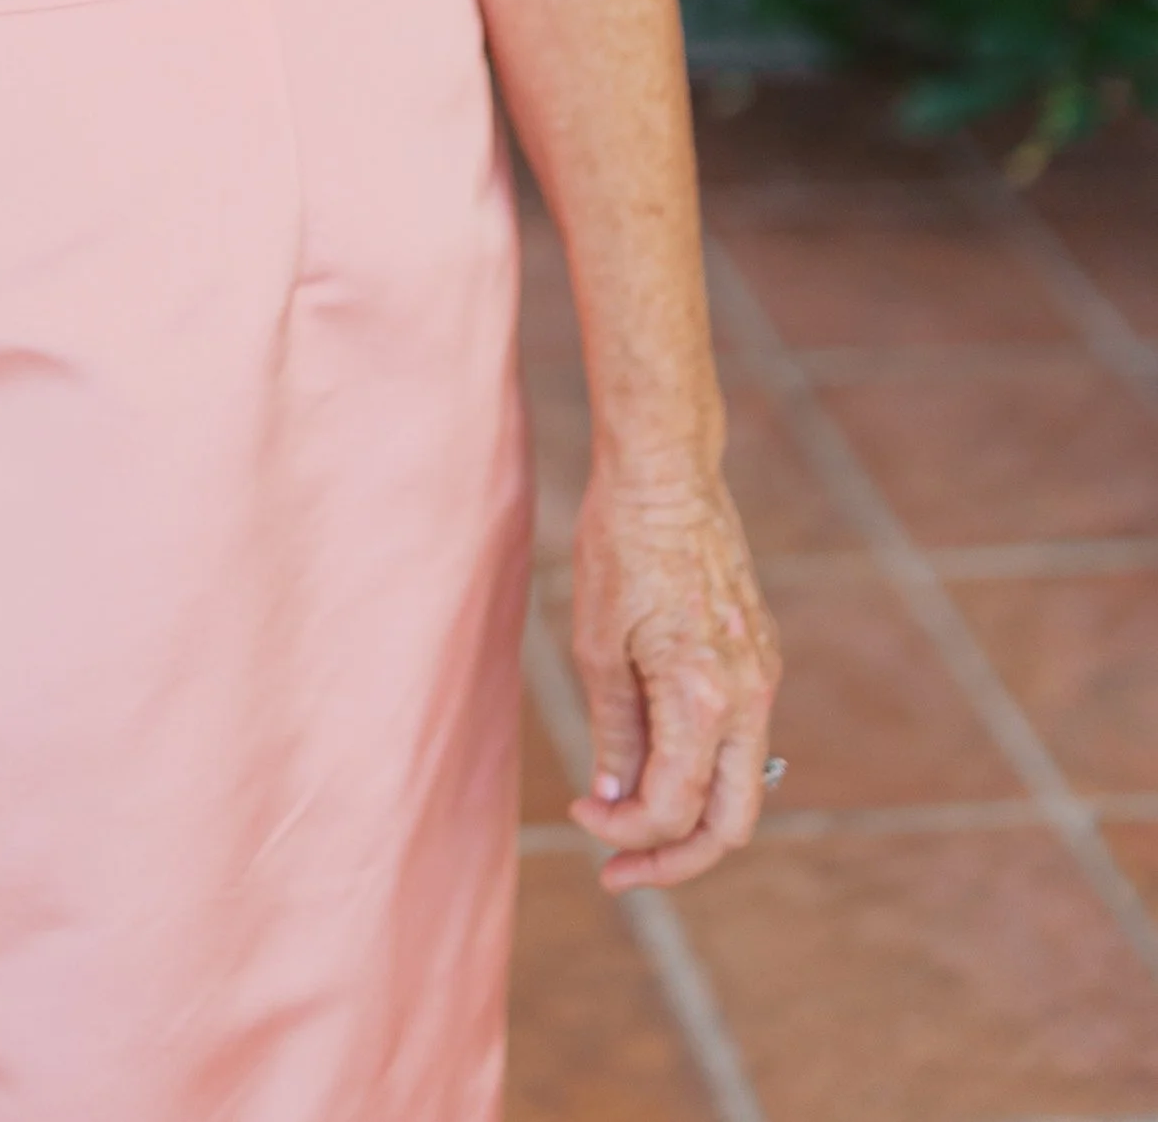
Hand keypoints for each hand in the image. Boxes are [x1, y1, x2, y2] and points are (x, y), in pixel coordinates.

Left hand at [567, 459, 780, 890]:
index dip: (623, 833)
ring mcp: (763, 675)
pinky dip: (700, 764)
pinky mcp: (760, 655)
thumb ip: (614, 732)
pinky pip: (741, 737)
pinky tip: (649, 755)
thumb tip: (614, 803)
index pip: (674, 808)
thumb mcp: (597, 644)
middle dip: (675, 857)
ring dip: (688, 812)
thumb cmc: (620, 545)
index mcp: (705, 697)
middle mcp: (750, 695)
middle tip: (617, 870)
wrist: (668, 470)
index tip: (577, 814)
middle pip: (732, 823)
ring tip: (626, 818)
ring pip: (742, 784)